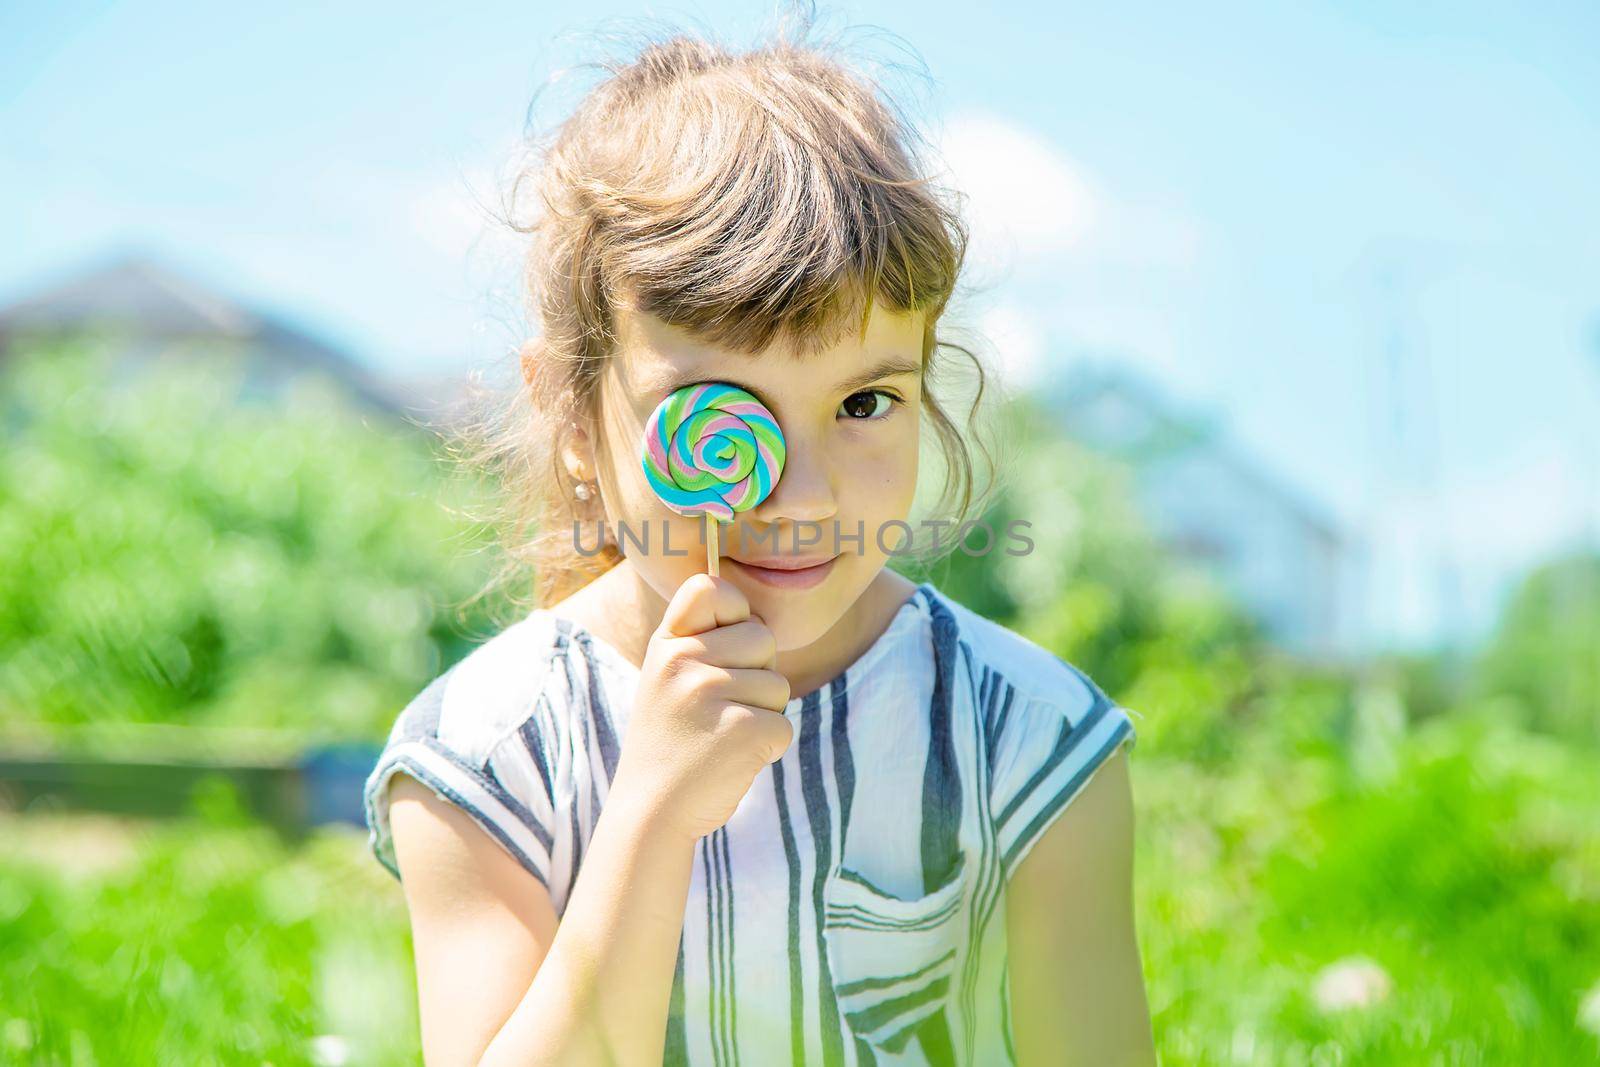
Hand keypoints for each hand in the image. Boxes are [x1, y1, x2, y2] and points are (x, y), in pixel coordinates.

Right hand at [609, 573, 794, 841]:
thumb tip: (756, 618)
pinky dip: (768, 748)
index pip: (712, 587)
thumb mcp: (665, 678)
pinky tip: (732, 760)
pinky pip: (783, 726)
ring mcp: (712, 694)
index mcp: (668, 644)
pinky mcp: (743, 730)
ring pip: (778, 686)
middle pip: (763, 639)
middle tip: (720, 711)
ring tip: (721, 738)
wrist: (649, 812)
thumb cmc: (669, 742)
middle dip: (757, 675)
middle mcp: (685, 661)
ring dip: (763, 715)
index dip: (734, 611)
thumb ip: (700, 641)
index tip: (724, 644)